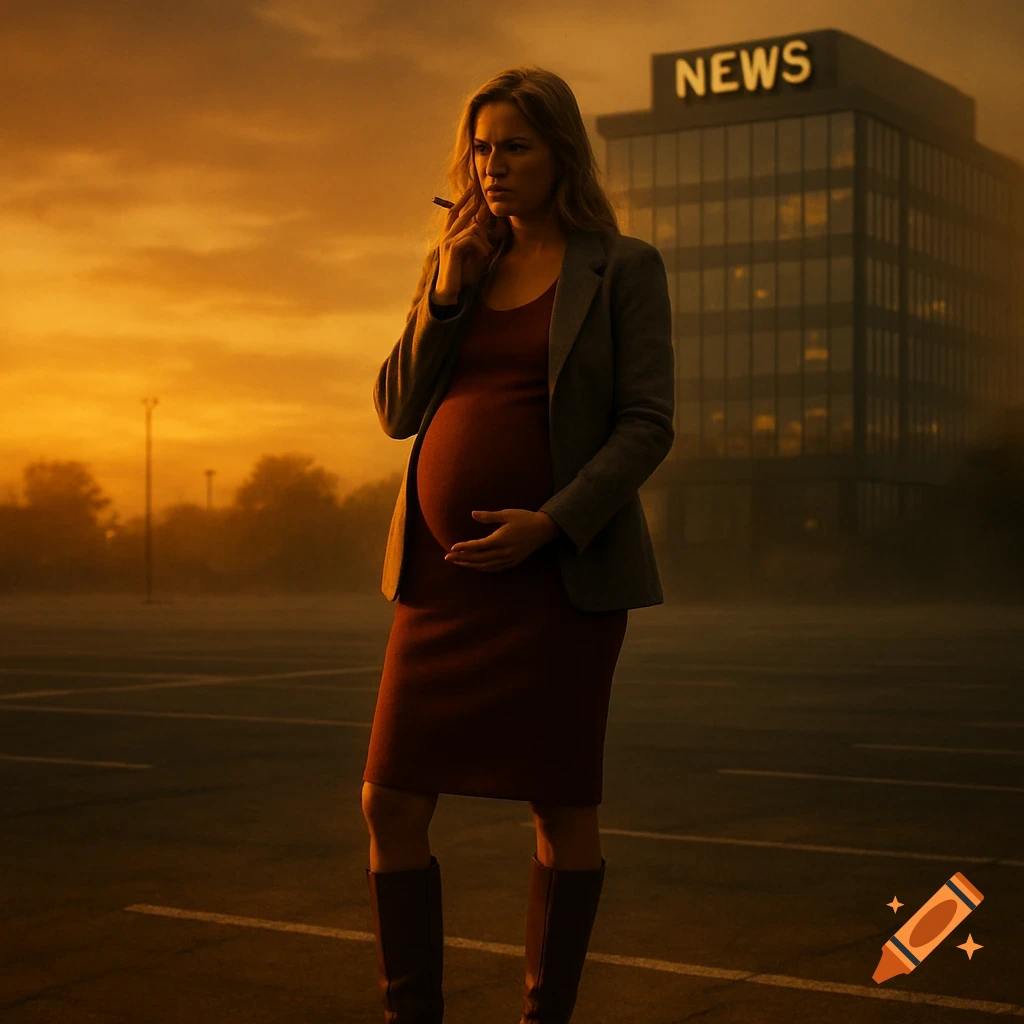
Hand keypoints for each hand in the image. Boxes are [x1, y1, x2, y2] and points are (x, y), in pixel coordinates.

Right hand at [436, 186, 495, 295]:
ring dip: (484, 239)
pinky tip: (484, 255)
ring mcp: (447, 241)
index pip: (453, 213)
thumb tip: (481, 227)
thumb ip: (473, 240)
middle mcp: (446, 236)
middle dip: (469, 202)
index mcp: (448, 236)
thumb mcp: (469, 253)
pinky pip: (470, 238)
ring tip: (488, 252)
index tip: (470, 190)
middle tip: (479, 192)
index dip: (461, 200)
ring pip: (471, 227)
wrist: (449, 290)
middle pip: (458, 212)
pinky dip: (481, 246)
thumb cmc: (461, 273)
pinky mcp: (452, 248)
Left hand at [445, 509, 559, 571]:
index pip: (477, 546)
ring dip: (470, 565)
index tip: (452, 547)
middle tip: (447, 557)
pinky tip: (474, 566)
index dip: (464, 548)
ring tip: (457, 562)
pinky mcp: (512, 562)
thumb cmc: (524, 518)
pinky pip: (494, 568)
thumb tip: (472, 514)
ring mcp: (508, 559)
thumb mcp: (507, 514)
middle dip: (462, 558)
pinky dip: (482, 568)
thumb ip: (488, 516)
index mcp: (500, 539)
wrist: (543, 529)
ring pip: (485, 565)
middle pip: (478, 558)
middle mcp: (503, 552)